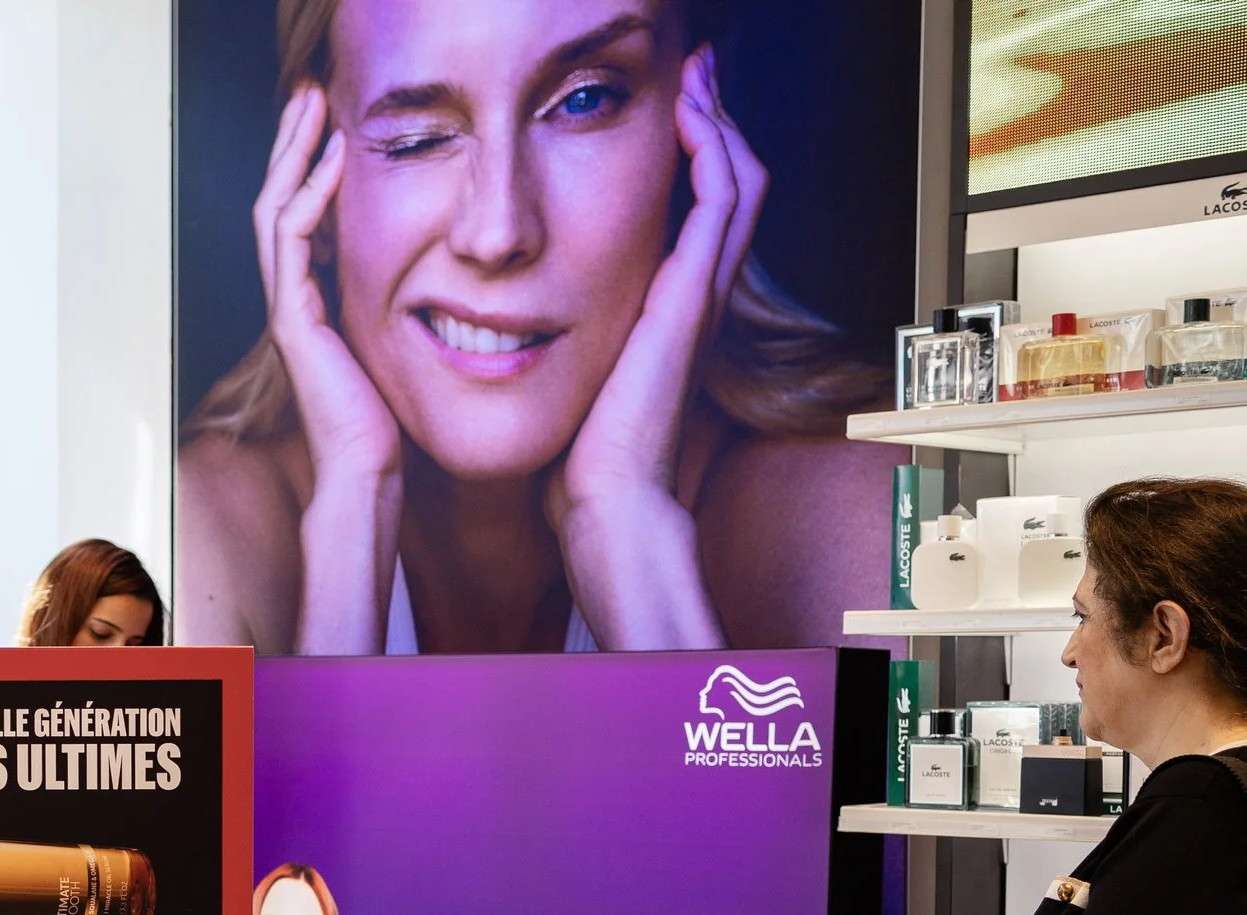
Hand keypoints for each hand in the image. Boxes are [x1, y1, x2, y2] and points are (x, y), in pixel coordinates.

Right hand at [255, 84, 403, 652]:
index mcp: (313, 302)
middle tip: (311, 93)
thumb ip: (405, 305)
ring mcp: (287, 309)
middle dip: (293, 144)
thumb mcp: (400, 345)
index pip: (302, 216)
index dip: (312, 165)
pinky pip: (291, 244)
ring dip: (293, 156)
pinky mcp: (293, 322)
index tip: (336, 123)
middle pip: (278, 201)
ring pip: (274, 212)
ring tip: (312, 108)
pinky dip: (308, 199)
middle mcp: (292, 300)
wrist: (369, 474)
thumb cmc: (390, 422)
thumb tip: (444, 274)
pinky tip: (329, 165)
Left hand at [545, 47, 760, 649]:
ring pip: (738, 181)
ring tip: (697, 79)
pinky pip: (721, 205)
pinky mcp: (692, 297)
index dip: (689, 159)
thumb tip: (517, 325)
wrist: (605, 497)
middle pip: (731, 183)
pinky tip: (688, 118)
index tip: (666, 114)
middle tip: (694, 76)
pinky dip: (711, 153)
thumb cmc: (582, 453)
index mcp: (670, 309)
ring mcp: (702, 294)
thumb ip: (566, 341)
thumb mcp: (575, 375)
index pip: (697, 213)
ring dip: (718, 122)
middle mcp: (697, 295)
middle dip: (713, 122)